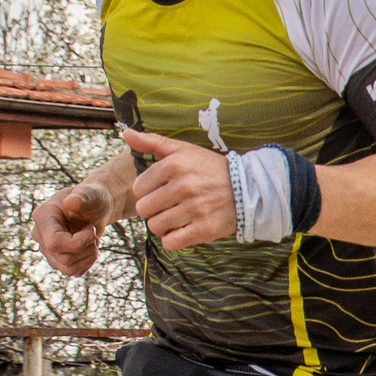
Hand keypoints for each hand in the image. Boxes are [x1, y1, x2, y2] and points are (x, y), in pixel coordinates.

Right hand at [33, 185, 107, 275]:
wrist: (95, 208)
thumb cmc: (93, 198)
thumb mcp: (92, 194)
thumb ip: (83, 197)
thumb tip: (72, 202)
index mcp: (43, 216)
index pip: (54, 243)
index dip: (78, 243)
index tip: (90, 229)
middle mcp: (40, 235)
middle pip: (64, 258)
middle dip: (88, 249)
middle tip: (94, 233)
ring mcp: (47, 249)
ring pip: (68, 269)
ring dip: (89, 257)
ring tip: (93, 241)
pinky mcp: (57, 260)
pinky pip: (73, 272)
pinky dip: (87, 263)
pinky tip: (89, 249)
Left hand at [125, 126, 236, 248]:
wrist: (249, 188)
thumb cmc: (210, 169)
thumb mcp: (183, 150)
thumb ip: (153, 142)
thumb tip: (126, 133)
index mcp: (174, 165)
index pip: (138, 188)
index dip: (148, 191)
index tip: (163, 190)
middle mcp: (183, 186)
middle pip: (144, 209)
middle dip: (154, 209)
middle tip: (169, 205)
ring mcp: (194, 209)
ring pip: (155, 227)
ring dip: (163, 225)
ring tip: (177, 217)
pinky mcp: (204, 229)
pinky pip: (171, 242)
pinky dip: (173, 239)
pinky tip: (183, 230)